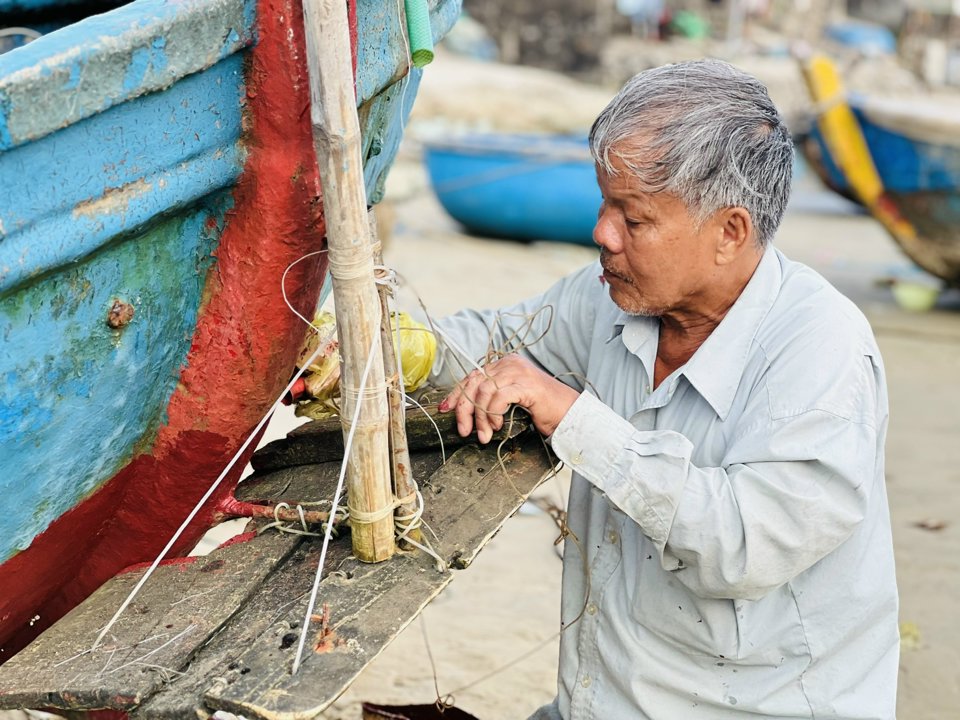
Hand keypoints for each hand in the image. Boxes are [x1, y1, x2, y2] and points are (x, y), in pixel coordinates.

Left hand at [439, 354, 579, 443]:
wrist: (568, 413)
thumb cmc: (541, 410)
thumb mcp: (510, 400)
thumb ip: (492, 398)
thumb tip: (466, 410)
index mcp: (504, 364)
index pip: (472, 377)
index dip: (457, 394)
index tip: (446, 408)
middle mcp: (509, 363)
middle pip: (474, 384)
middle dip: (464, 410)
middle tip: (464, 430)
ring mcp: (518, 372)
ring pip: (484, 393)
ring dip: (480, 417)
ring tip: (485, 434)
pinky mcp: (525, 384)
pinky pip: (498, 397)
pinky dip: (493, 413)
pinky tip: (497, 425)